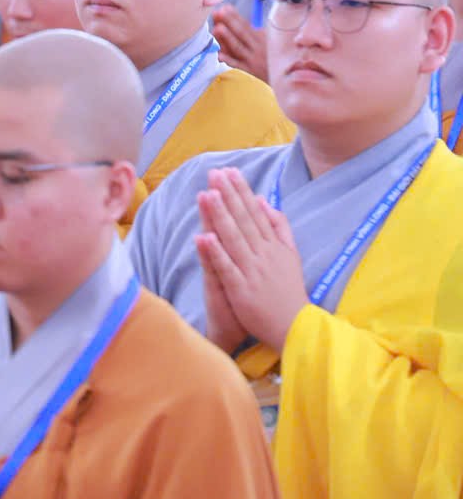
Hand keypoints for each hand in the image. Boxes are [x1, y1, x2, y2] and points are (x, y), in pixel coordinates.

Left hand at [195, 168, 308, 352]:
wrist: (296, 327)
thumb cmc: (289, 290)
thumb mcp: (290, 255)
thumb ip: (279, 227)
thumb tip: (264, 201)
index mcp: (273, 245)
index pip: (254, 213)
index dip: (241, 191)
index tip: (229, 171)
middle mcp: (264, 255)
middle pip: (243, 220)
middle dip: (228, 195)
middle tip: (214, 173)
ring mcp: (252, 272)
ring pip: (233, 239)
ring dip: (220, 216)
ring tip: (206, 194)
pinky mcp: (242, 290)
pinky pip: (226, 268)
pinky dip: (216, 252)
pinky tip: (203, 236)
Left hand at [212, 6, 267, 81]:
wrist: (287, 75)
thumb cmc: (274, 55)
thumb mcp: (270, 40)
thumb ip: (255, 32)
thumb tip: (236, 19)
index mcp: (261, 37)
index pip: (246, 25)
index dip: (235, 16)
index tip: (225, 7)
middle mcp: (257, 47)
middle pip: (241, 33)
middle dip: (229, 22)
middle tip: (219, 12)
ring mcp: (252, 59)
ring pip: (238, 47)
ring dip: (228, 38)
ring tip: (217, 28)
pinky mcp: (250, 71)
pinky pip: (238, 65)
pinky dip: (229, 60)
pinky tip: (219, 55)